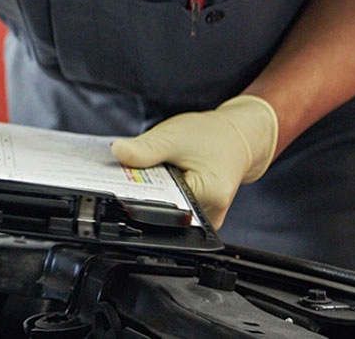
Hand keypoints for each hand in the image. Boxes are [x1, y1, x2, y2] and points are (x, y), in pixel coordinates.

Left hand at [111, 95, 277, 228]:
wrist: (236, 138)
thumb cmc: (212, 136)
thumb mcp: (174, 137)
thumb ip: (146, 149)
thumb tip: (118, 153)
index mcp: (207, 197)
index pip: (159, 202)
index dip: (136, 189)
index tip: (120, 176)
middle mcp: (208, 215)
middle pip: (161, 208)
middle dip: (142, 189)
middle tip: (131, 169)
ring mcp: (204, 218)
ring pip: (165, 207)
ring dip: (151, 190)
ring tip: (150, 169)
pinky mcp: (197, 214)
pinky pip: (171, 206)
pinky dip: (160, 191)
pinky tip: (159, 176)